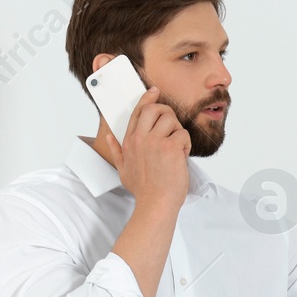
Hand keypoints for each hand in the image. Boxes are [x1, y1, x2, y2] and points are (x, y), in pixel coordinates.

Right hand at [108, 86, 190, 213]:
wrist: (156, 204)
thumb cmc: (143, 190)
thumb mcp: (123, 170)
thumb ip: (117, 151)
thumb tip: (110, 138)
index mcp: (129, 142)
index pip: (137, 112)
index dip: (147, 99)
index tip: (154, 92)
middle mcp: (140, 139)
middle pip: (153, 109)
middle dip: (166, 112)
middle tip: (172, 126)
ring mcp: (155, 142)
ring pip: (171, 119)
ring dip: (178, 131)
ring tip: (177, 148)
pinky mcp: (171, 147)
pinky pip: (183, 134)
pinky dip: (186, 144)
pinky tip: (182, 157)